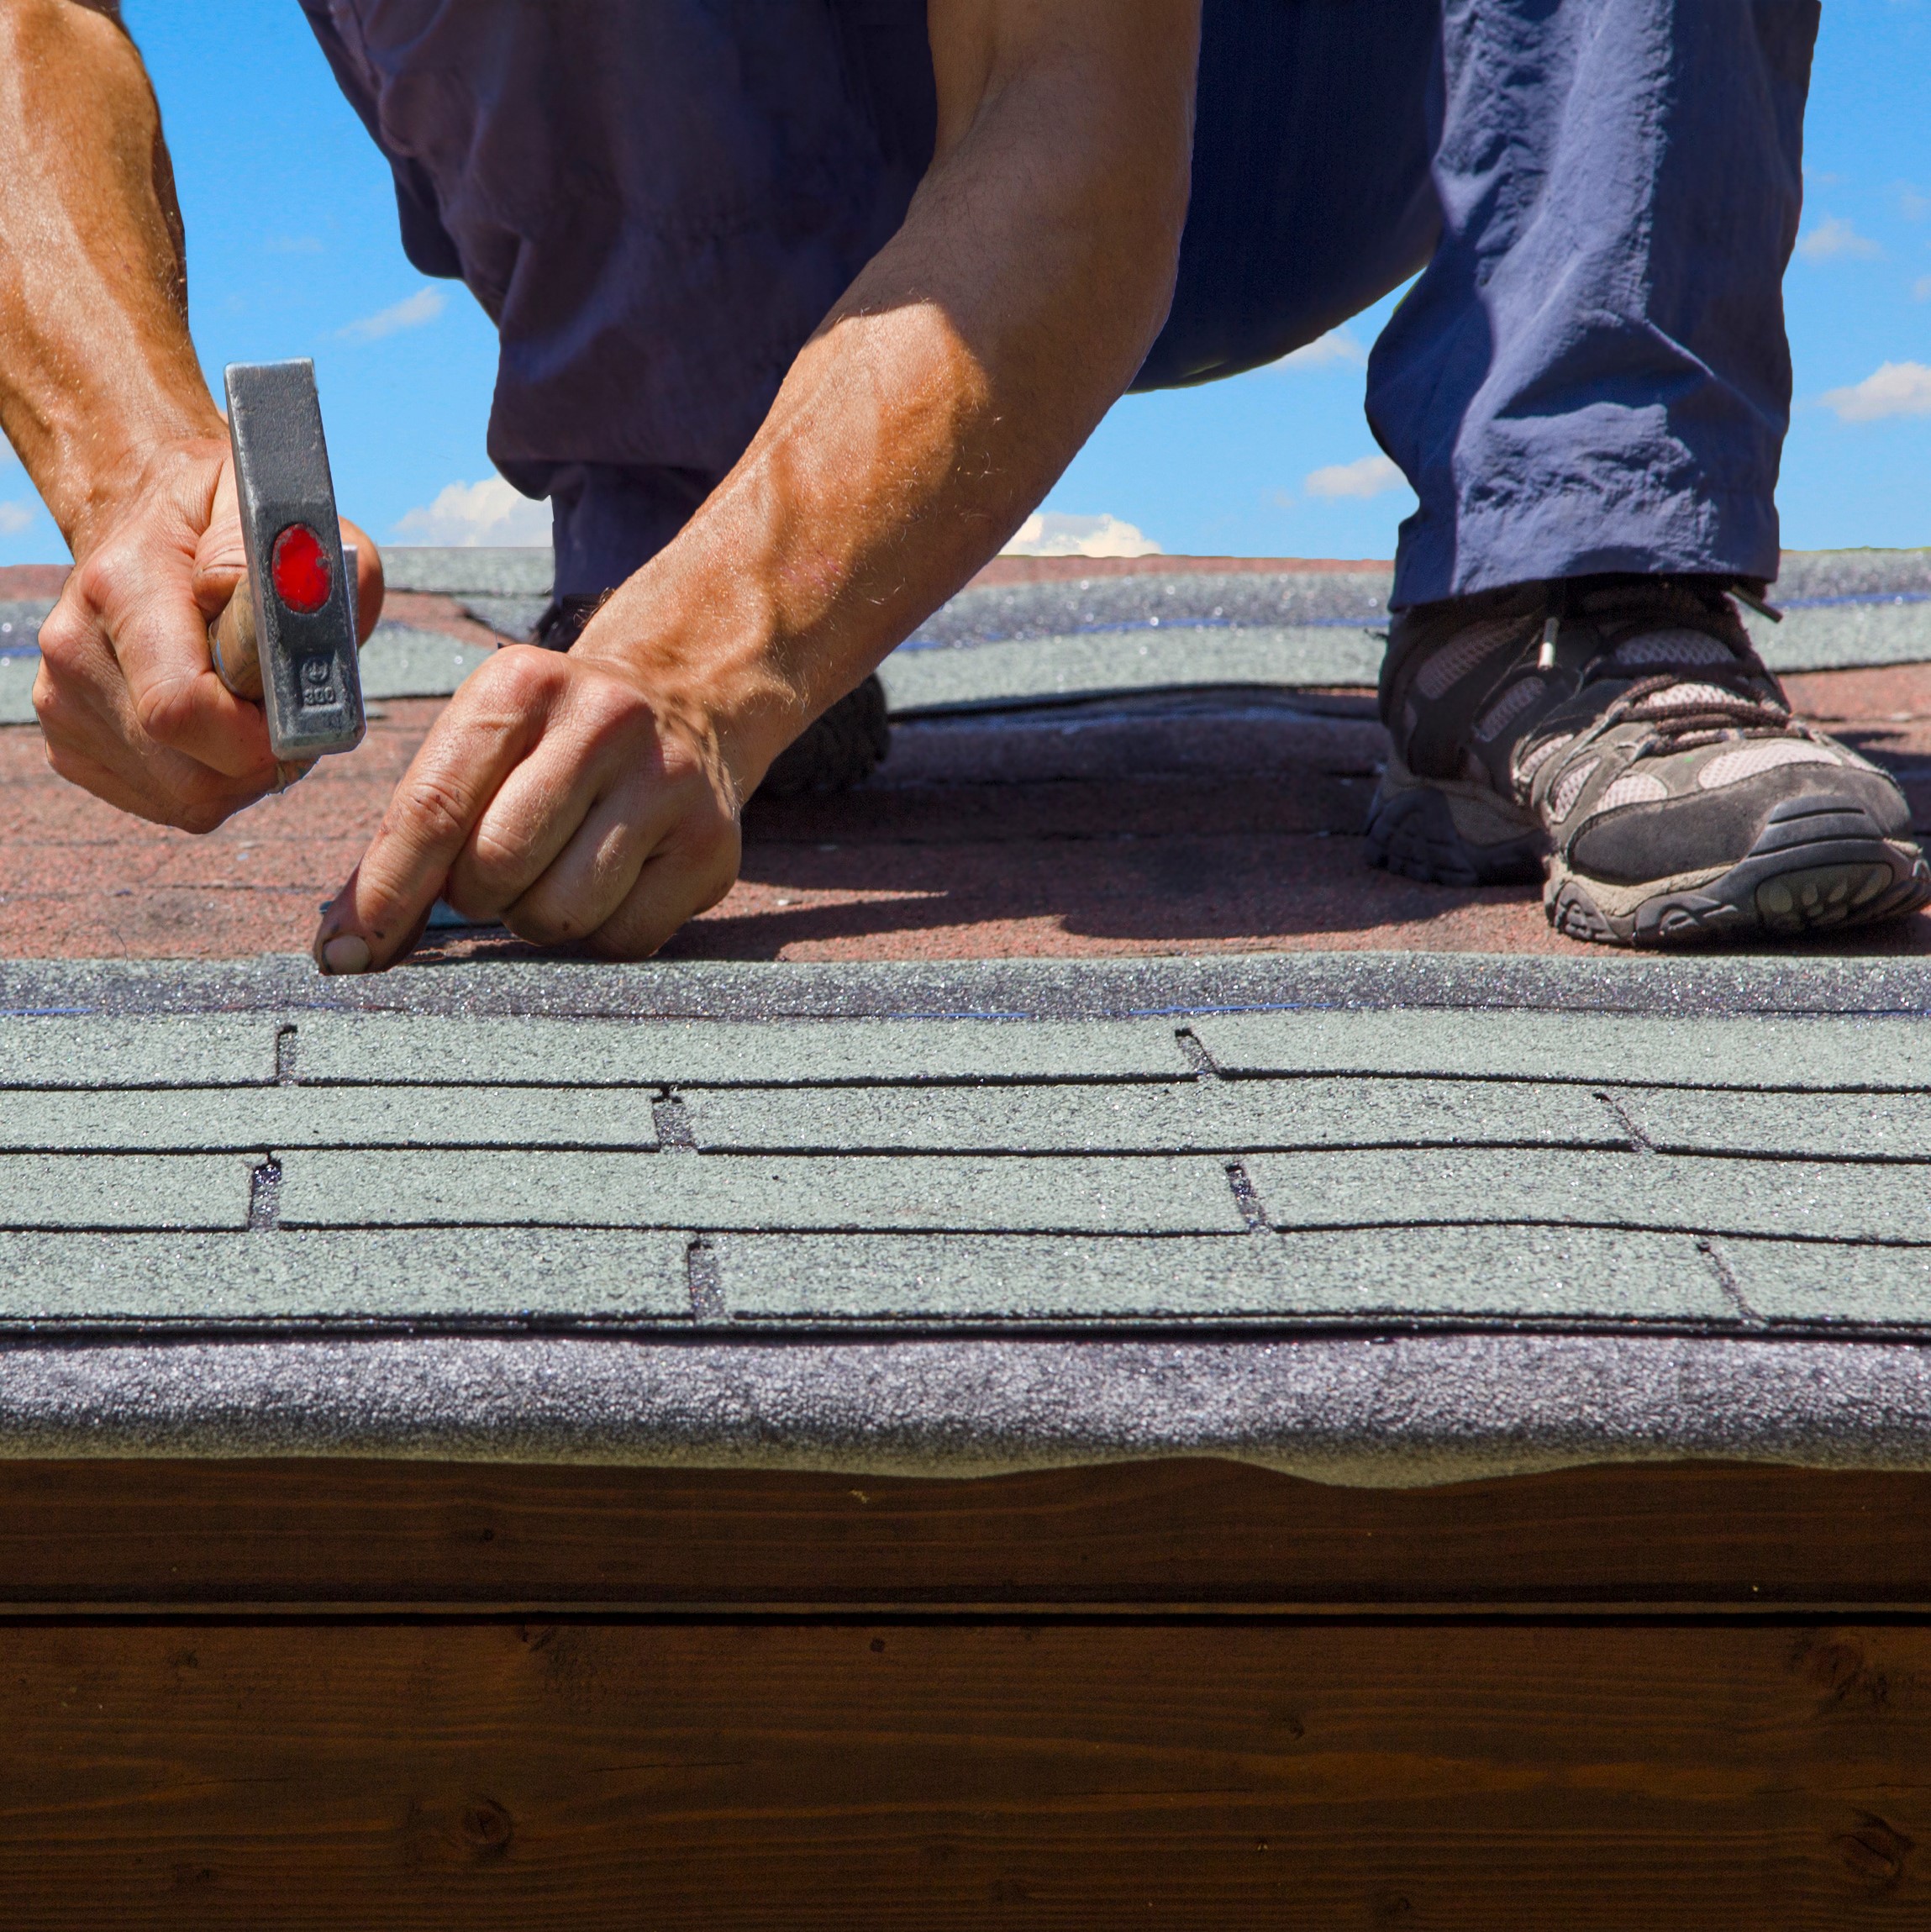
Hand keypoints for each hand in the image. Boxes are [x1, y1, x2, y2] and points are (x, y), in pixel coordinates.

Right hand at [33, 437, 383, 831]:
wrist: (149, 519)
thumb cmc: (234, 525)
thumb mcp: (285, 517)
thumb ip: (304, 572)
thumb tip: (284, 623)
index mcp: (123, 585)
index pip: (182, 709)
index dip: (260, 739)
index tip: (301, 718)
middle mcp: (76, 647)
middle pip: (190, 774)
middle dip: (262, 763)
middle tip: (291, 716)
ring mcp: (63, 699)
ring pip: (183, 798)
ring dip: (242, 774)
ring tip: (256, 715)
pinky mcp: (70, 739)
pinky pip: (166, 801)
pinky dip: (212, 781)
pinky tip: (219, 729)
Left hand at [310, 644, 744, 971]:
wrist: (687, 701)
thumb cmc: (554, 742)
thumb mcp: (484, 741)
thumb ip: (415, 829)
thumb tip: (346, 945)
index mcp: (523, 684)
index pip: (434, 807)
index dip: (385, 891)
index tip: (344, 953)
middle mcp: (605, 722)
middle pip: (496, 867)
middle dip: (475, 896)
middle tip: (493, 876)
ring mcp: (669, 784)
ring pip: (560, 912)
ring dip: (535, 919)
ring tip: (552, 876)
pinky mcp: (713, 846)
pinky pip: (624, 939)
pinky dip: (599, 934)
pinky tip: (608, 886)